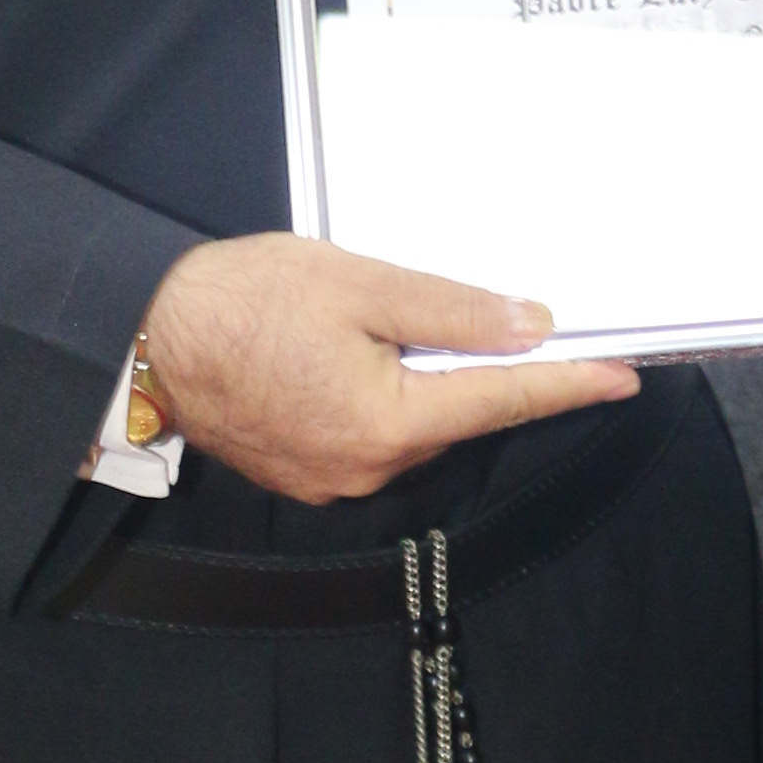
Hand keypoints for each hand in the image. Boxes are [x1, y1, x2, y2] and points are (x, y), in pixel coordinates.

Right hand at [135, 235, 635, 506]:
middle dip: (486, 371)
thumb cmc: (237, 302)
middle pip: (460, 416)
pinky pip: (374, 434)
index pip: (503, 401)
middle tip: (506, 320)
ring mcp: (335, 478)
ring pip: (416, 425)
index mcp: (387, 422)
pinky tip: (359, 356)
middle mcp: (368, 466)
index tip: (622, 378)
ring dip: (428, 381)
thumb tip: (527, 327)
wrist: (140, 341)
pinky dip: (386, 397)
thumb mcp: (358, 284)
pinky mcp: (308, 473)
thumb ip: (451, 310)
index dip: (568, 385)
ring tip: (392, 324)